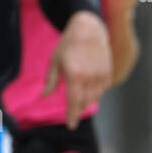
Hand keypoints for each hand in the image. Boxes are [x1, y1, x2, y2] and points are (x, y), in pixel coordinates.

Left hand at [44, 10, 110, 128]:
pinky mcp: (108, 69)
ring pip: (96, 96)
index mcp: (75, 76)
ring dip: (87, 102)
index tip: (71, 125)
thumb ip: (51, 81)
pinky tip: (90, 91)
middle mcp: (90, 76)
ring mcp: (101, 73)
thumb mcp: (54, 62)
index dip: (72, 116)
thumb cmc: (68, 44)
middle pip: (85, 102)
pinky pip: (104, 88)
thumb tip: (44, 95)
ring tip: (80, 102)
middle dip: (78, 110)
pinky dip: (97, 92)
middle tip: (73, 114)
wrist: (89, 27)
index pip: (74, 102)